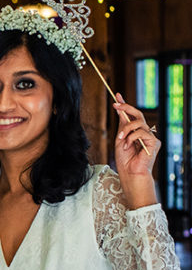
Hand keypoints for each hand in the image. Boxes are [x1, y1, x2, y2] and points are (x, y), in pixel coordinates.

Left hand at [113, 93, 159, 207]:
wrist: (129, 173)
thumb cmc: (124, 160)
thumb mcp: (120, 139)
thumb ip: (122, 125)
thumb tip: (119, 110)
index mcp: (135, 132)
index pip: (131, 115)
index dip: (125, 105)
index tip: (117, 95)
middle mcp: (144, 133)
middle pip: (138, 114)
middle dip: (126, 108)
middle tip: (116, 105)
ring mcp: (150, 137)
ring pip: (138, 123)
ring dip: (126, 130)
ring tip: (120, 139)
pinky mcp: (154, 142)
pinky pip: (142, 133)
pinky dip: (131, 138)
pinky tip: (127, 146)